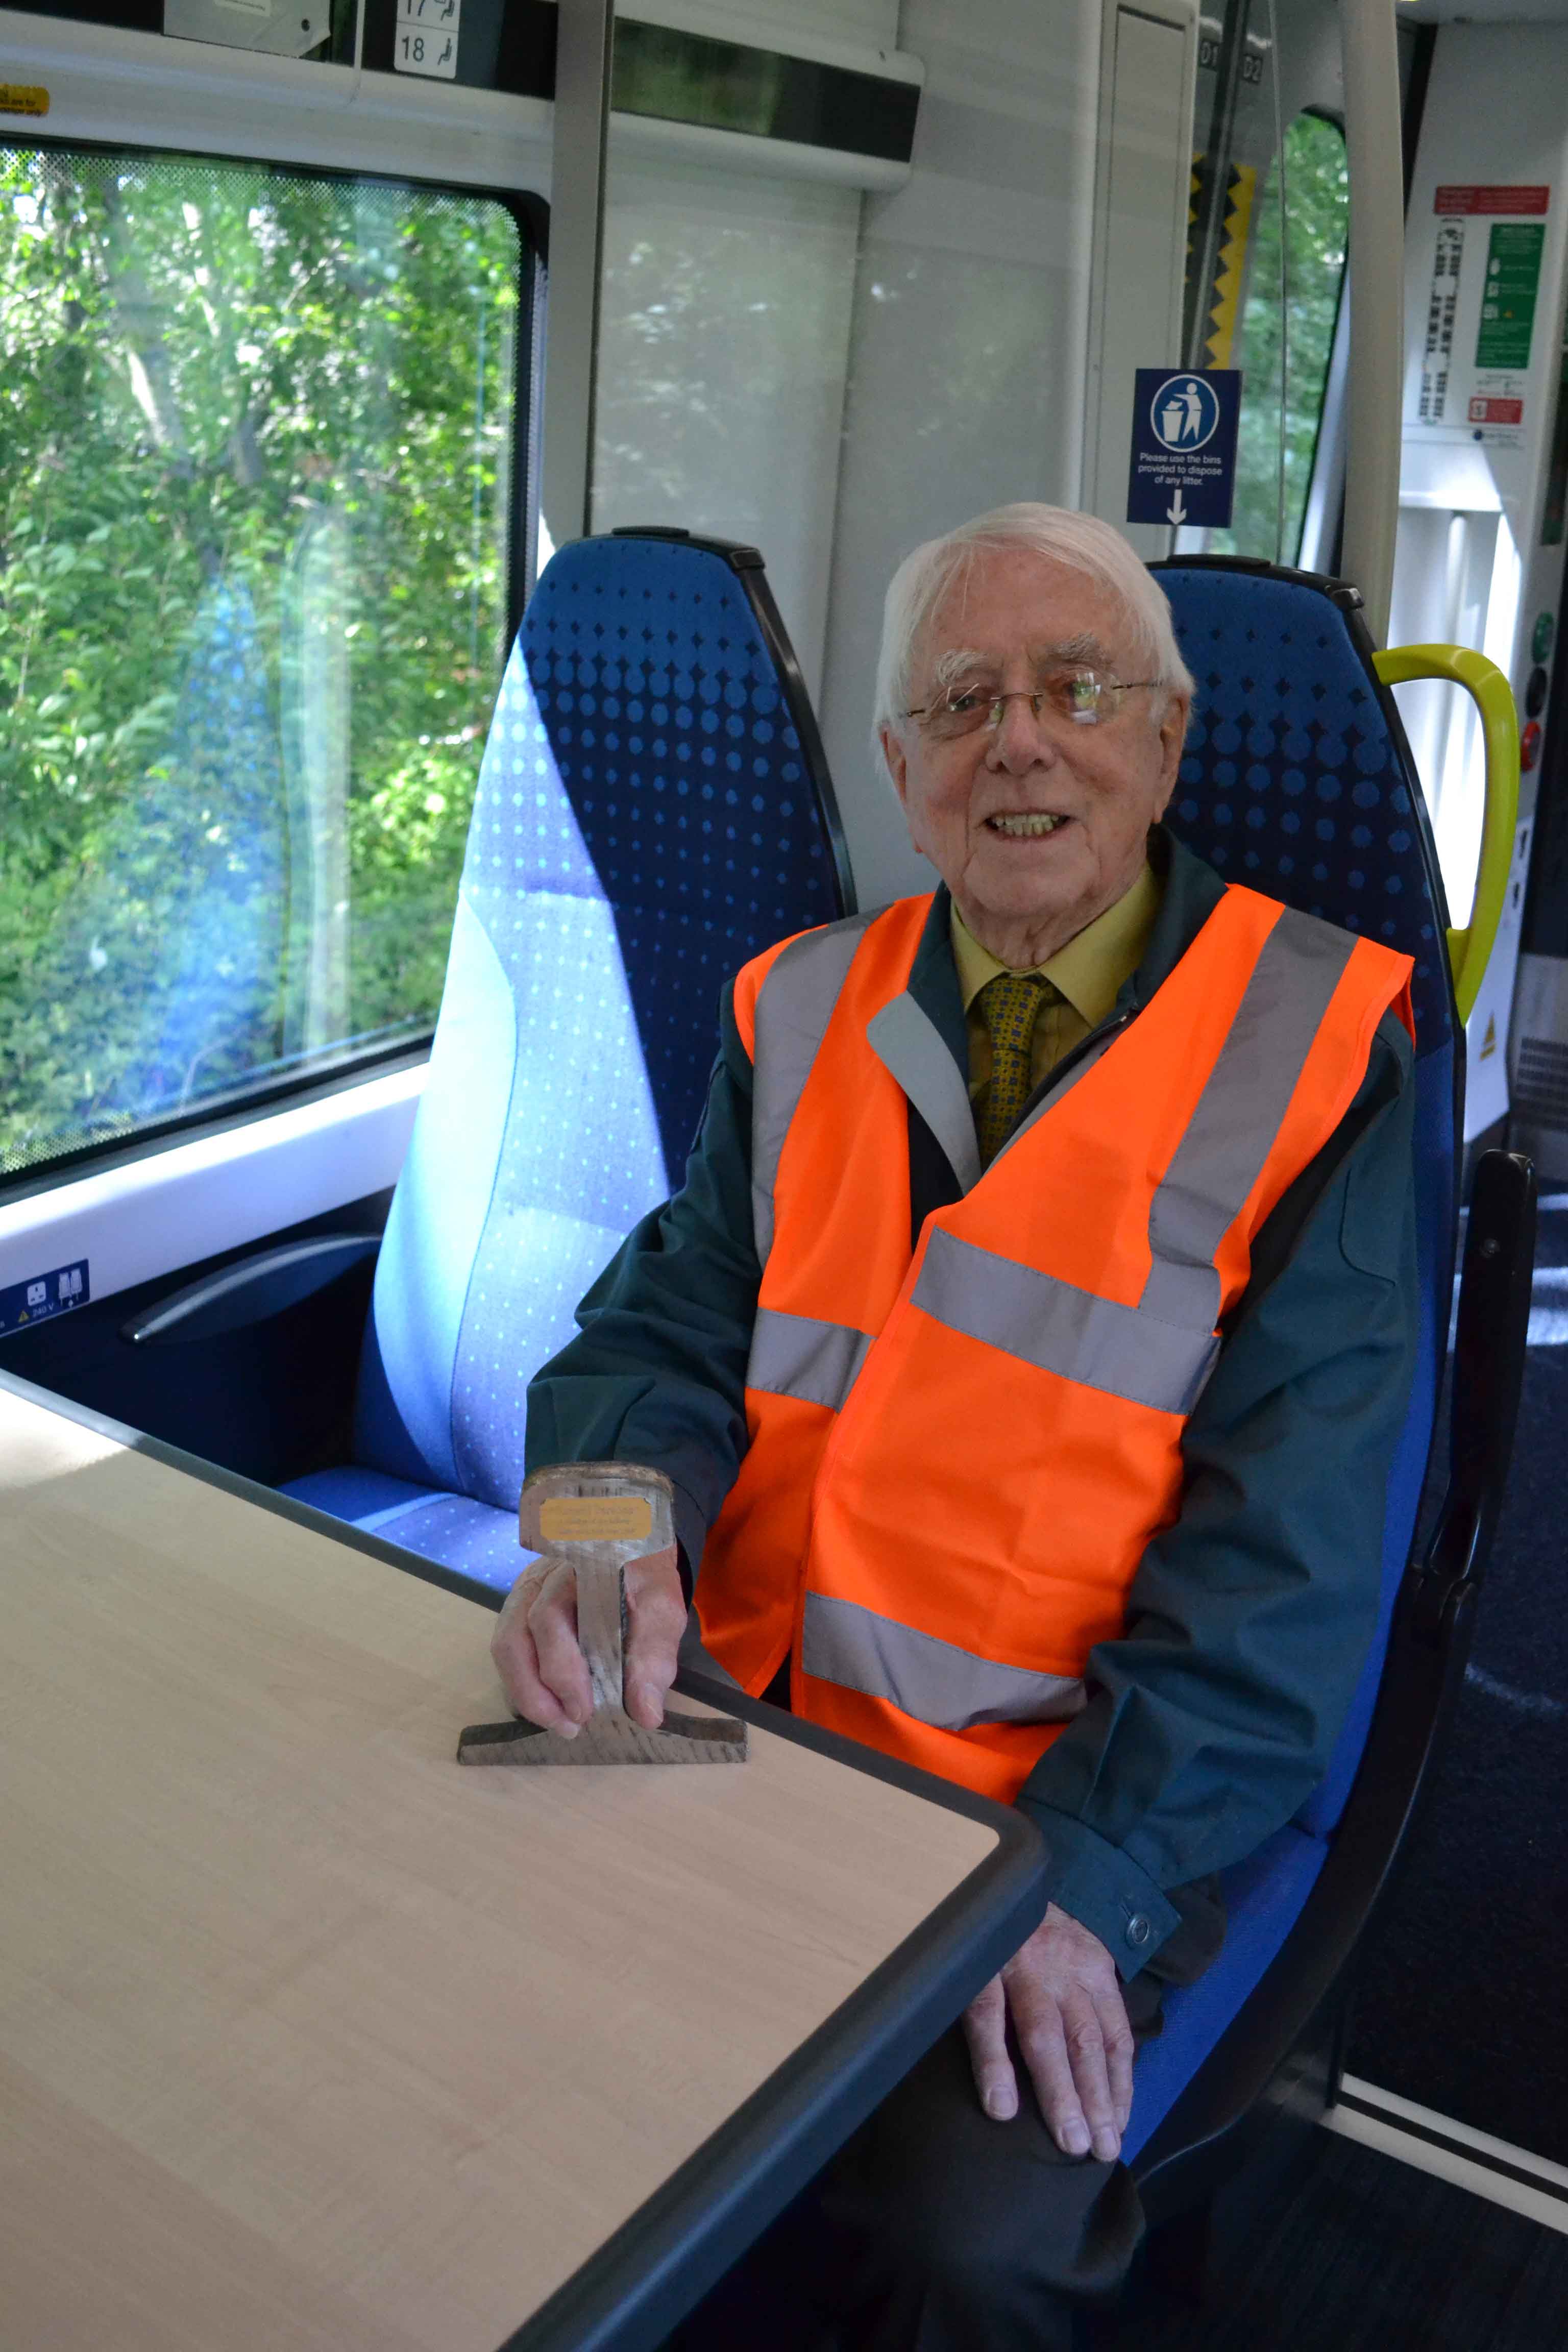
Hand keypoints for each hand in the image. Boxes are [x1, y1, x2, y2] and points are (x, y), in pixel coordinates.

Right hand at [490, 1542, 685, 1736]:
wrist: (636, 1554)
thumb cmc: (646, 1586)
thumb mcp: (661, 1615)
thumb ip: (653, 1659)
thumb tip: (646, 1714)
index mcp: (572, 1574)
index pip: (550, 1619)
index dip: (562, 1671)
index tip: (584, 1711)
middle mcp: (539, 1582)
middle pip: (515, 1638)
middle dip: (536, 1692)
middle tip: (569, 1726)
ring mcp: (523, 1595)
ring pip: (505, 1646)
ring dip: (525, 1693)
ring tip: (557, 1722)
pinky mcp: (519, 1613)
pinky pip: (507, 1651)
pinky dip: (522, 1683)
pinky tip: (547, 1704)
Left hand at [961, 1903, 1133, 2160]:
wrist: (1032, 1888)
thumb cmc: (991, 1945)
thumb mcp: (967, 1964)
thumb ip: (968, 2008)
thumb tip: (972, 2080)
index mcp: (986, 1963)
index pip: (987, 2012)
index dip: (993, 2062)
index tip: (1000, 2110)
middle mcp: (1032, 1966)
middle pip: (1046, 2033)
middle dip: (1062, 2093)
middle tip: (1073, 2146)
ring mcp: (1072, 1968)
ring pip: (1088, 2036)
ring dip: (1100, 2095)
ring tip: (1105, 2145)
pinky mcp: (1102, 1971)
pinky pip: (1117, 2030)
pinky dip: (1121, 2077)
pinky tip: (1120, 2115)